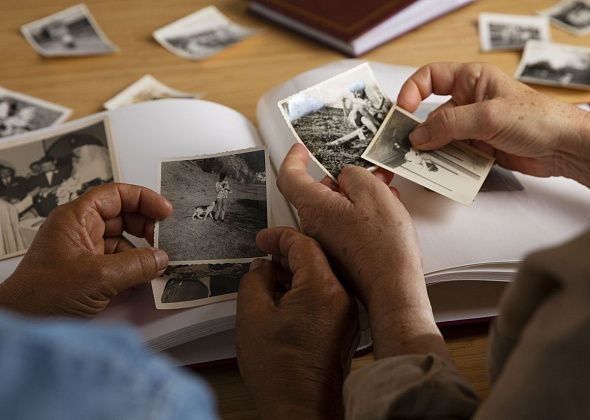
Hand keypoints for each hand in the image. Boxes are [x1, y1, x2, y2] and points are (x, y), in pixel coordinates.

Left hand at [0, 183, 171, 316]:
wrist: (22, 324)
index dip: (143, 199)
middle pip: (123, 216)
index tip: (165, 212)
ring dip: (142, 253)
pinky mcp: (89, 272)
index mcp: (76, 218)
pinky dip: (134, 270)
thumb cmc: (42, 296)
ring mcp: (85, 252)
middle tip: (165, 240)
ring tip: (157, 264)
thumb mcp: (98, 277)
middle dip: (146, 227)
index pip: (115, 195)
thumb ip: (136, 265)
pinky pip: (119, 263)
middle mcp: (81, 231)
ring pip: (123, 242)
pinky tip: (143, 281)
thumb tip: (161, 258)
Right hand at [236, 227, 358, 419]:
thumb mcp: (252, 315)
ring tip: (270, 280)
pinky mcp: (344, 329)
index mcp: (323, 289)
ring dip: (296, 273)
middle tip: (264, 257)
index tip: (263, 239)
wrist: (300, 409)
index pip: (303, 244)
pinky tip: (286, 300)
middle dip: (287, 254)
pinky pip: (326, 296)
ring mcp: (347, 314)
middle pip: (316, 259)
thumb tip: (262, 267)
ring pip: (321, 277)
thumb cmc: (280, 372)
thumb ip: (255, 279)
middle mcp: (342, 298)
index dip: (279, 237)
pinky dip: (306, 290)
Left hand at [276, 145, 448, 360]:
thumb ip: (354, 175)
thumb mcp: (373, 193)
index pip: (289, 177)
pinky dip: (359, 214)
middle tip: (371, 172)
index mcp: (315, 208)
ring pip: (335, 209)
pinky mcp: (338, 255)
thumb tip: (346, 177)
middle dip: (343, 179)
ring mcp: (325, 243)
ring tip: (386, 191)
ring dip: (356, 196)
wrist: (393, 288)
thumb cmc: (384, 245)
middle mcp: (314, 226)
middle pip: (319, 192)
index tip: (301, 150)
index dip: (294, 159)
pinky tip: (383, 213)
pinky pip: (343, 226)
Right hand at [397, 62, 589, 184]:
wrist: (565, 148)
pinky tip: (443, 175)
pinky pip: (454, 156)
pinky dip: (447, 166)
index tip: (402, 111)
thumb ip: (449, 124)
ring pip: (441, 139)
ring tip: (424, 166)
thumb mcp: (488, 116)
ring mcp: (473, 126)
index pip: (430, 78)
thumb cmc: (538, 119)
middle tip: (407, 149)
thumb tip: (418, 135)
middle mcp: (469, 101)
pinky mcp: (479, 148)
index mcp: (471, 80)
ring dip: (433, 153)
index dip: (412, 92)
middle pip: (431, 115)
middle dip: (420, 133)